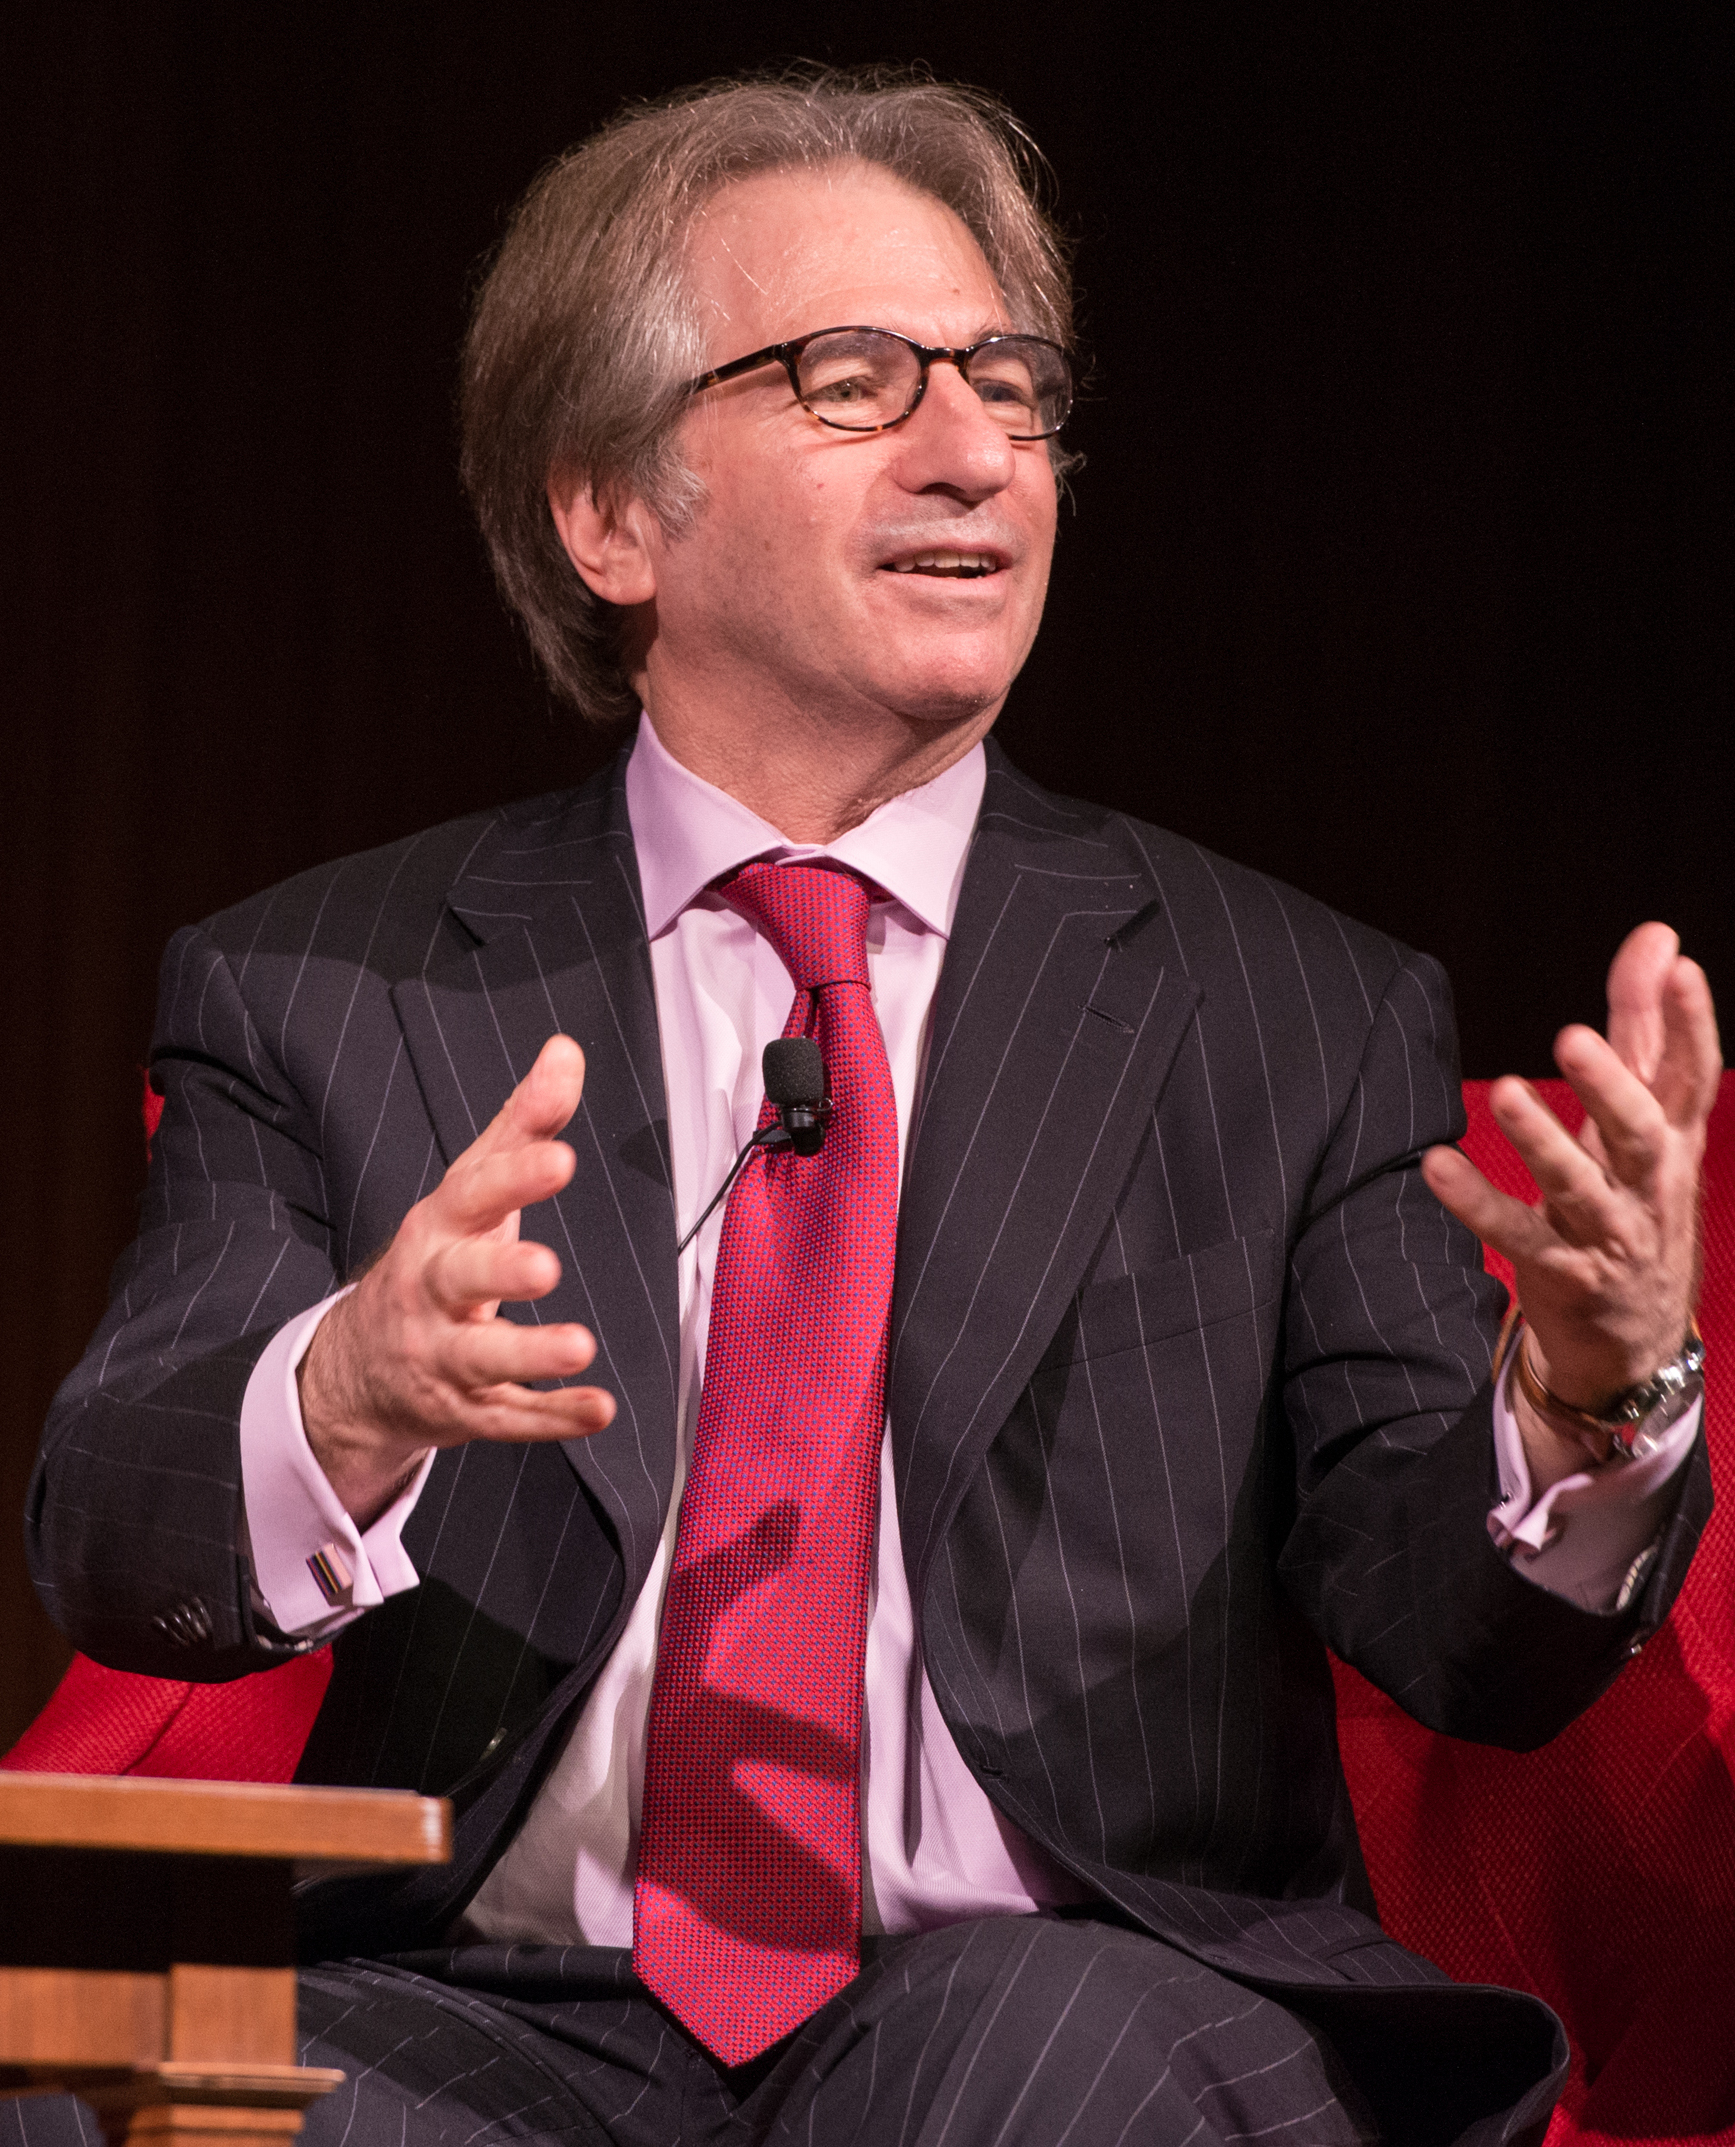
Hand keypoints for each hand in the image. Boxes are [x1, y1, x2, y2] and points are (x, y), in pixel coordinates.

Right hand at [298, 1034, 615, 1525]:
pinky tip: (598, 1410)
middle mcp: (433, 1290)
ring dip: (529, 1352)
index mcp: (440, 1227)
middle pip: (459, 1278)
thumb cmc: (438, 1255)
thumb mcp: (471, 1187)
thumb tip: (566, 1051)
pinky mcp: (465, 1408)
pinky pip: (507, 1417)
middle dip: (498, 1271)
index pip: (472, 1195)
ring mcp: (444, 1354)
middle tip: (544, 1265)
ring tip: (578, 1346)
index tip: (560, 1158)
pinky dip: (552, 1417)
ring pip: (480, 1357)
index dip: (514, 1177)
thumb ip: (523, 1124)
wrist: (359, 1365)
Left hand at [1422, 924, 1720, 1488]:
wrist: (1635, 1337)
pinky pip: (1517, 1236)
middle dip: (1611, 1085)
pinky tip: (1436, 1166)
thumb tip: (1659, 936)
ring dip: (1541, 1140)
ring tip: (1503, 1092)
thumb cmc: (1634, 1199)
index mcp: (1674, 1141)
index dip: (1692, 1023)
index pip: (1693, 1076)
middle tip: (1571, 1037)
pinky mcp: (1563, 1272)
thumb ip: (1642, 1027)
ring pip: (1579, 1187)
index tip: (1679, 967)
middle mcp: (1650, 1186)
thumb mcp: (1646, 1116)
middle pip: (1642, 1132)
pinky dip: (1477, 1203)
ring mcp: (1610, 1234)